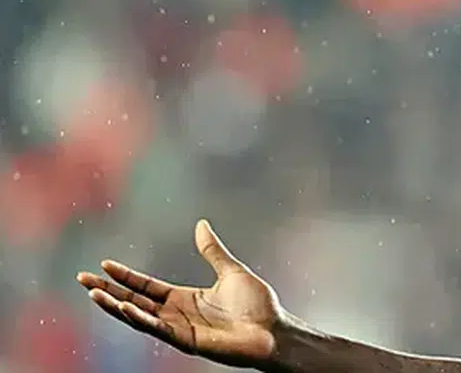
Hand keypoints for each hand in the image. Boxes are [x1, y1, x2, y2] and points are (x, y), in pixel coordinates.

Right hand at [76, 219, 281, 368]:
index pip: (146, 286)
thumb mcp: (231, 271)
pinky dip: (139, 319)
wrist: (274, 330)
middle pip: (134, 301)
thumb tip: (201, 224)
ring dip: (115, 306)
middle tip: (82, 279)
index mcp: (184, 298)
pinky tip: (123, 308)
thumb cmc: (257, 305)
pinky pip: (157, 329)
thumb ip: (212, 251)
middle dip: (108, 291)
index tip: (104, 264)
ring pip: (138, 317)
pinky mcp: (186, 340)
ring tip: (93, 293)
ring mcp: (179, 328)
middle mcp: (176, 314)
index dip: (125, 276)